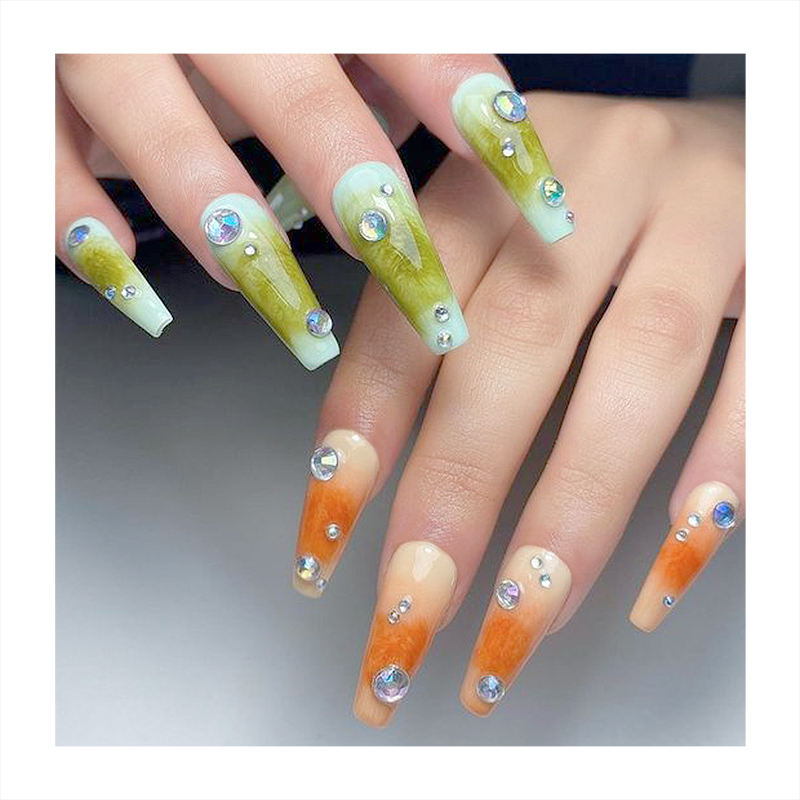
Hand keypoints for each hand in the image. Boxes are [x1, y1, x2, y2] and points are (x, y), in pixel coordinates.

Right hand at [56, 54, 552, 366]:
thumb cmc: (229, 20)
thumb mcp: (308, 16)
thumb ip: (382, 49)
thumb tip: (472, 112)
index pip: (406, 32)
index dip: (474, 114)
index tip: (540, 202)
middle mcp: (198, 5)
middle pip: (297, 100)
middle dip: (369, 208)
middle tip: (431, 303)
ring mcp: (99, 45)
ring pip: (167, 143)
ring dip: (242, 247)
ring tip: (302, 328)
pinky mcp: (29, 96)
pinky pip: (48, 174)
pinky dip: (92, 238)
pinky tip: (147, 300)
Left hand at [291, 92, 744, 724]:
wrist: (735, 135)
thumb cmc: (593, 205)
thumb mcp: (498, 232)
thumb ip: (433, 312)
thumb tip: (354, 461)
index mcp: (493, 177)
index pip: (409, 306)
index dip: (364, 426)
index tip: (328, 536)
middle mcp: (591, 178)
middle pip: (511, 344)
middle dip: (456, 494)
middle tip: (410, 617)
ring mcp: (698, 212)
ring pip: (637, 366)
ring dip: (575, 509)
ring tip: (523, 624)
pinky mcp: (781, 252)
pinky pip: (761, 370)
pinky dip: (720, 472)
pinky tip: (669, 567)